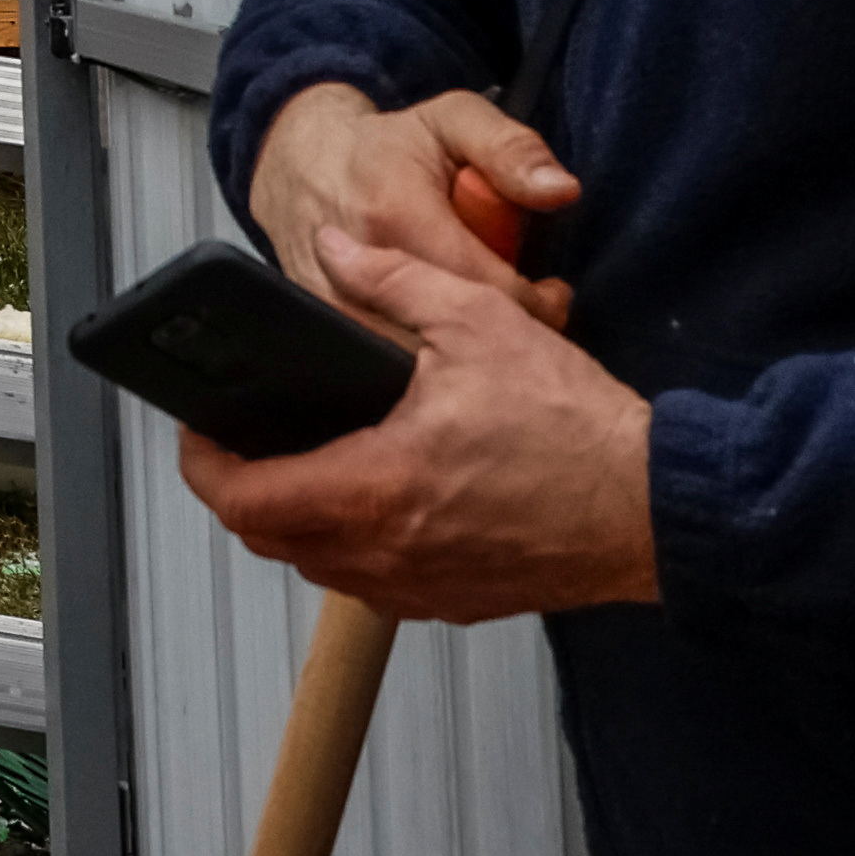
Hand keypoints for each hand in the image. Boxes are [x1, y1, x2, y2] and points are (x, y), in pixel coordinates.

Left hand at [174, 228, 659, 622]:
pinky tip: (378, 498)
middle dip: (244, 492)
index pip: (247, 499)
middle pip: (271, 540)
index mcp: (377, 487)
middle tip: (245, 444)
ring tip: (308, 462)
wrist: (654, 506)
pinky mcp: (458, 602)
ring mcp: (422, 588)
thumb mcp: (477, 323)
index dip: (204, 466)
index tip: (200, 436)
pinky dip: (355, 546)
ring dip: (298, 522)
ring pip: (320, 567)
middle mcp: (388, 553)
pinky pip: (374, 584)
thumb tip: (336, 253)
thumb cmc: (578, 429)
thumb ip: (393, 280)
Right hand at [242, 80, 577, 327]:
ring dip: (458, 346)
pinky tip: (432, 323)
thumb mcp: (456, 121)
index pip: (487, 289)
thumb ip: (512, 150)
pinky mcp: (322, 323)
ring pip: (419, 356)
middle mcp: (359, 265)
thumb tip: (561, 189)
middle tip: (519, 307)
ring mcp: (334, 300)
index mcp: (398, 215)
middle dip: (498, 330)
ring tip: (474, 313)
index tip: (550, 295)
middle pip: (454, 333)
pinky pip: (384, 359)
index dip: (534, 303)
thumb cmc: (390, 147)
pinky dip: (419, 350)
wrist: (305, 163)